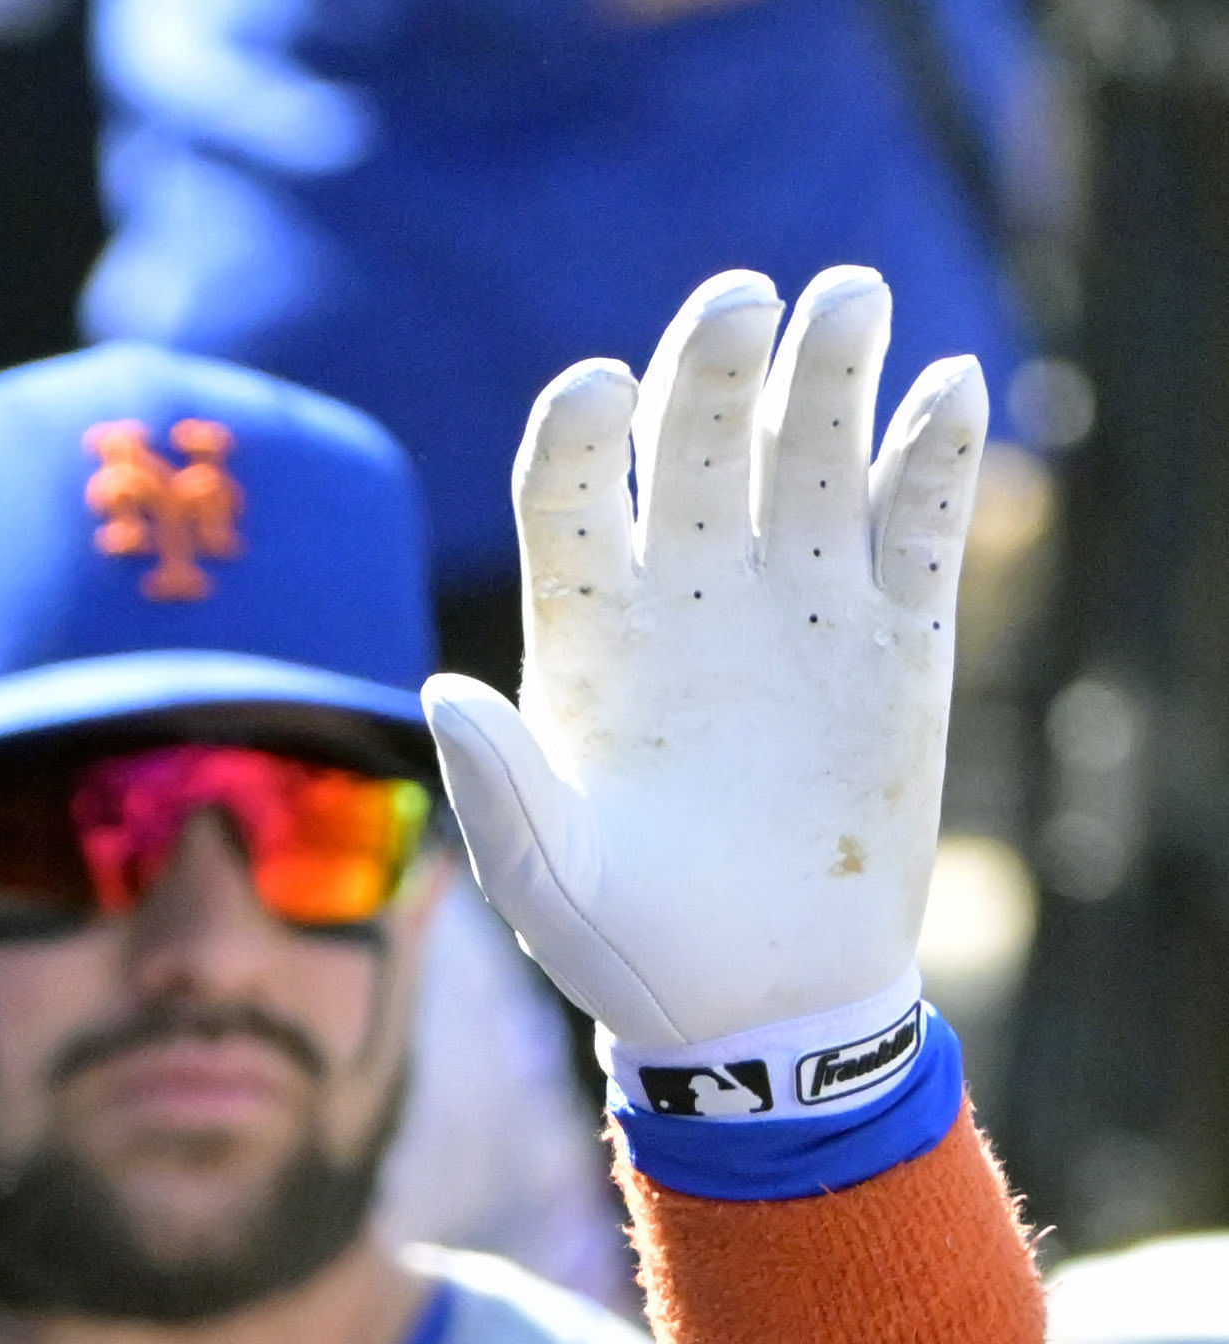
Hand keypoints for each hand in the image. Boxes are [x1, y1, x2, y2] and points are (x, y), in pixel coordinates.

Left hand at [425, 268, 986, 1065]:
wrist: (756, 1003)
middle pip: (696, 444)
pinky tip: (944, 391)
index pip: (574, 498)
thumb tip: (441, 694)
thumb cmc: (626, 948)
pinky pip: (916, 523)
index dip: (581, 434)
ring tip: (849, 297)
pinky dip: (935, 457)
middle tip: (741, 301)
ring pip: (811, 454)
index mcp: (587, 636)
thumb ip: (500, 787)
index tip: (595, 387)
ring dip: (830, 373)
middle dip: (713, 366)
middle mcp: (689, 597)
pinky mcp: (896, 639)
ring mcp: (796, 607)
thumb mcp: (546, 881)